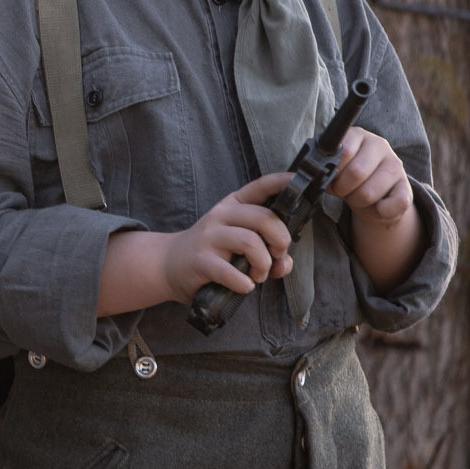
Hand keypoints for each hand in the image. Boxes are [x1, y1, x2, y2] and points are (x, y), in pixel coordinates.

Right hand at [165, 171, 296, 298]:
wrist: (169, 265)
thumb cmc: (213, 253)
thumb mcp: (239, 244)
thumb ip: (267, 249)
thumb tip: (283, 264)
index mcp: (234, 205)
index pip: (261, 186)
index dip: (282, 182)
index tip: (300, 182)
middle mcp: (221, 215)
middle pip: (264, 218)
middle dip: (281, 240)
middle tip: (277, 257)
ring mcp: (209, 237)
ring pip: (251, 242)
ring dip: (263, 264)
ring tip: (258, 275)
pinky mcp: (201, 260)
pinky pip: (231, 272)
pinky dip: (244, 283)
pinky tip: (244, 286)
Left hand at [325, 128, 412, 227]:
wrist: (372, 194)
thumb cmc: (347, 178)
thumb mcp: (333, 170)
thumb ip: (322, 170)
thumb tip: (307, 176)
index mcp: (357, 135)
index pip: (342, 152)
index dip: (333, 172)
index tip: (332, 177)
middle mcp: (379, 145)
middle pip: (355, 173)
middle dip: (343, 189)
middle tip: (343, 190)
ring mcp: (395, 165)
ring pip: (369, 193)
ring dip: (358, 202)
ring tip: (358, 197)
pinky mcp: (407, 186)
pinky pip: (395, 204)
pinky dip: (379, 213)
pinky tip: (376, 207)